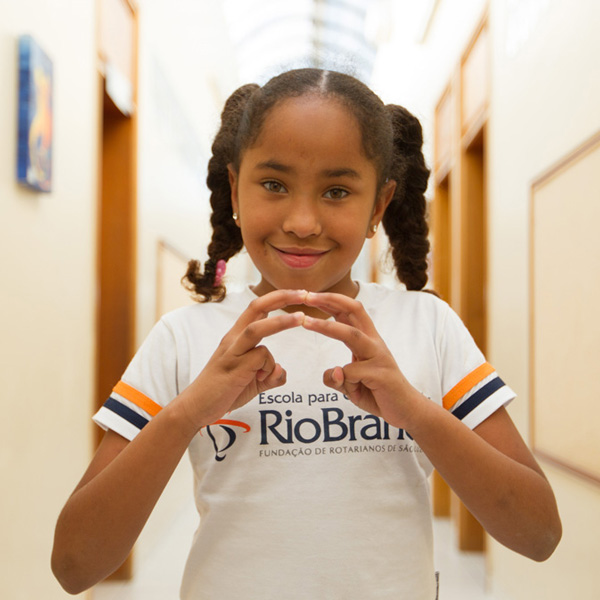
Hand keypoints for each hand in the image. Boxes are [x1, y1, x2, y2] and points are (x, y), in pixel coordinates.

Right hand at [179, 289, 306, 429]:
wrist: (196, 407)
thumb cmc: (223, 391)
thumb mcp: (253, 382)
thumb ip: (270, 375)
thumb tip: (281, 370)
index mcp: (237, 337)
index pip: (258, 308)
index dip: (278, 298)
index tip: (299, 294)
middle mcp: (234, 339)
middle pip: (256, 307)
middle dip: (282, 297)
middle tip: (305, 293)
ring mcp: (232, 352)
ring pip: (257, 328)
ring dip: (281, 321)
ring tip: (301, 318)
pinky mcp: (234, 367)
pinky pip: (260, 358)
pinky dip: (269, 367)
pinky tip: (261, 379)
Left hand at [302, 292, 421, 428]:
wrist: (407, 410)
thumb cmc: (377, 393)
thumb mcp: (351, 385)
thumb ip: (338, 378)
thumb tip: (333, 372)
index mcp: (367, 339)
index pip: (349, 312)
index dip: (330, 301)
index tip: (309, 296)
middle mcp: (374, 342)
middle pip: (354, 310)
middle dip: (330, 300)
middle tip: (307, 296)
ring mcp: (379, 356)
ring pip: (351, 334)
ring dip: (326, 326)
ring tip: (305, 322)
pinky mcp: (381, 374)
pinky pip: (352, 372)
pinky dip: (343, 380)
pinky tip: (351, 389)